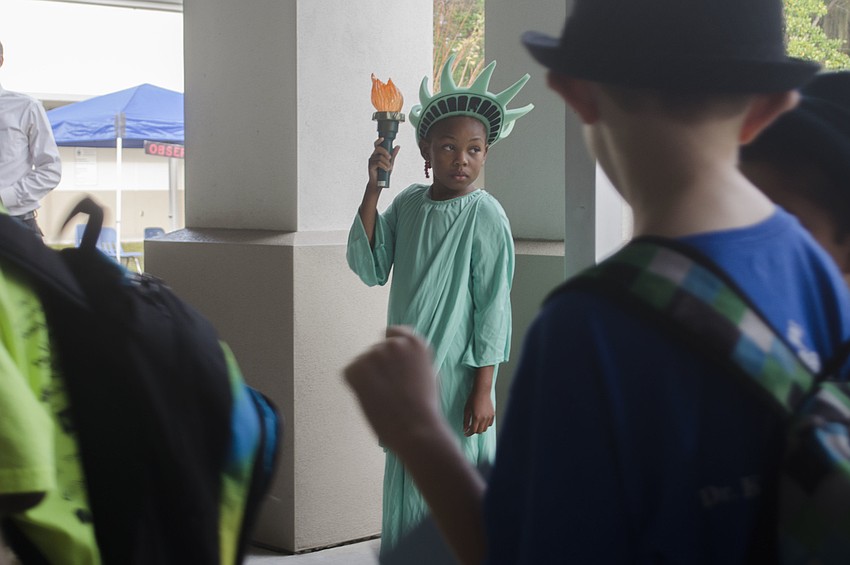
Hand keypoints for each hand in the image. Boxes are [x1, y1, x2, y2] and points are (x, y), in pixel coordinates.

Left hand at [344, 326, 440, 451]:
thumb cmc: (425, 409)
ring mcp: (374, 354)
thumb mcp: (428, 374)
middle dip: (379, 367)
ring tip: (383, 398)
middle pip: (377, 351)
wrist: (416, 428)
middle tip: (390, 391)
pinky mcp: (357, 367)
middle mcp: (394, 343)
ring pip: (363, 362)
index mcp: (414, 343)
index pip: (394, 333)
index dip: (391, 351)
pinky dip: (355, 385)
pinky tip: (372, 399)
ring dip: (368, 377)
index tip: (391, 365)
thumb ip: (412, 360)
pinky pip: (350, 372)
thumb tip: (398, 360)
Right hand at [367, 138, 400, 187]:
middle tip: (390, 158)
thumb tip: (398, 146)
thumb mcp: (390, 162)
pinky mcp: (370, 166)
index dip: (379, 141)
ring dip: (386, 163)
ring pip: (380, 157)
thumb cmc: (384, 172)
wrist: (379, 183)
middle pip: (378, 149)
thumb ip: (393, 155)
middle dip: (385, 152)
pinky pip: (378, 163)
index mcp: (378, 154)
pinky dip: (384, 166)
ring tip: (389, 168)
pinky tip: (386, 170)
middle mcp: (374, 156)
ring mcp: (371, 160)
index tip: (383, 138)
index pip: (377, 145)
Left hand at [463, 386, 494, 436]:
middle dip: (474, 431)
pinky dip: (485, 425)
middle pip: (479, 431)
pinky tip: (481, 421)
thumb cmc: (472, 399)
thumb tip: (465, 429)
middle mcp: (484, 418)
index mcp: (476, 417)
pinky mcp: (492, 415)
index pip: (473, 431)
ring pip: (485, 429)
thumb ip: (465, 421)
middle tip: (470, 428)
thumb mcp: (466, 410)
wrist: (481, 391)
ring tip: (475, 424)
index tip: (465, 433)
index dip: (468, 433)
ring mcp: (489, 417)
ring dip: (480, 428)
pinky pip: (489, 424)